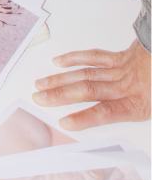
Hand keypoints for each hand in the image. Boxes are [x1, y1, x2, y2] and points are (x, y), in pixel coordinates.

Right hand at [33, 39, 150, 128]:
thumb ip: (149, 111)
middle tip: (39, 99)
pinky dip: (75, 59)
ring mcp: (120, 70)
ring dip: (61, 80)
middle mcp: (125, 86)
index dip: (85, 117)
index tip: (65, 122)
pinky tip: (60, 63)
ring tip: (41, 85)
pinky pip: (93, 57)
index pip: (106, 112)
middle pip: (88, 91)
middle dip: (61, 96)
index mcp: (138, 103)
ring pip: (85, 75)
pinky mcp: (120, 57)